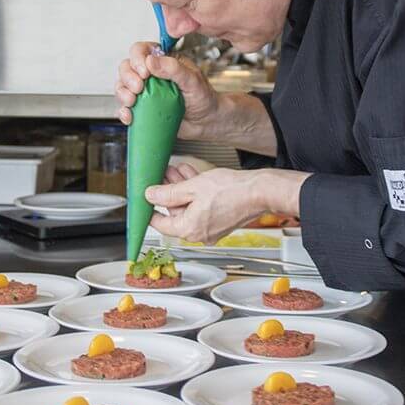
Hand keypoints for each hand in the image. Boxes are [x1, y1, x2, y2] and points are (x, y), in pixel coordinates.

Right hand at [115, 41, 219, 138]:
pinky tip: (130, 116)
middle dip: (128, 77)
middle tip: (139, 88)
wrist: (207, 123)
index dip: (137, 58)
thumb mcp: (193, 80)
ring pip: (122, 86)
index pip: (141, 50)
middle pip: (127, 67)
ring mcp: (145, 91)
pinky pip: (125, 107)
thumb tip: (150, 61)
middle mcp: (151, 74)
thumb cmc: (204, 98)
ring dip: (122, 93)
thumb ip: (174, 69)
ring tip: (132, 102)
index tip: (144, 72)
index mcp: (164, 61)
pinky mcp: (143, 108)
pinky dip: (123, 111)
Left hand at [146, 166, 309, 243]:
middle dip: (168, 192)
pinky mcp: (222, 219)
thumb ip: (168, 193)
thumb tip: (150, 195)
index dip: (149, 208)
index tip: (144, 197)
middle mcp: (200, 233)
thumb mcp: (192, 188)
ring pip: (189, 206)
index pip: (160, 223)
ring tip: (175, 170)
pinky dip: (196, 193)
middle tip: (161, 176)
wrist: (259, 191)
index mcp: (189, 229)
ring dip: (181, 188)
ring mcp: (212, 227)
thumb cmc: (231, 191)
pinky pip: (202, 206)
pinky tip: (191, 175)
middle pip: (175, 212)